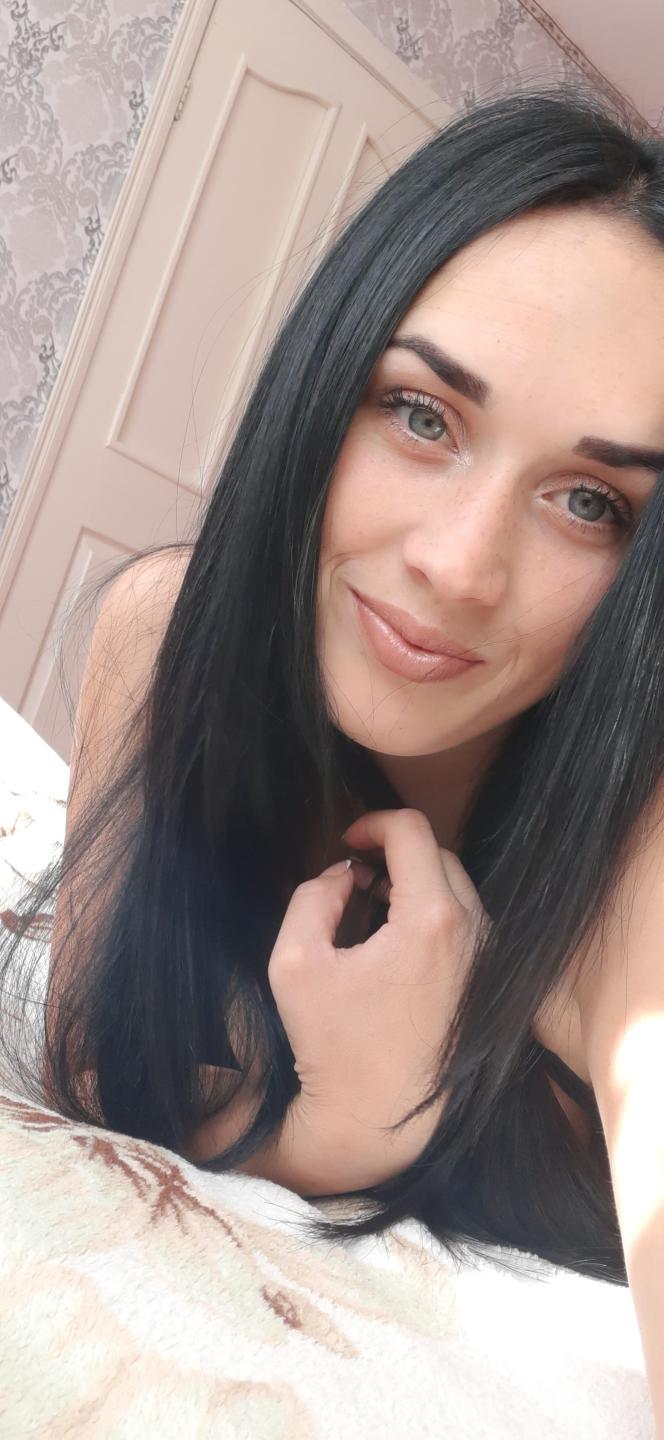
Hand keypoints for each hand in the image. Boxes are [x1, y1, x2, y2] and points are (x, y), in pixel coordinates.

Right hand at [267, 808, 489, 1186]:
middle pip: (438, 853)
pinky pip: (464, 920)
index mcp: (432, 920)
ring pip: (456, 886)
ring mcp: (486, 958)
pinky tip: (394, 942)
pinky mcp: (486, 981)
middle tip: (354, 877)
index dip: (373, 823)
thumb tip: (344, 874)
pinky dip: (431, 912)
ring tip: (371, 909)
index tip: (346, 843)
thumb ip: (313, 896)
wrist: (376, 1119)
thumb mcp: (294, 961)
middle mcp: (473, 932)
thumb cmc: (332, 1044)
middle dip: (394, 852)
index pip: (412, 831)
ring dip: (415, 881)